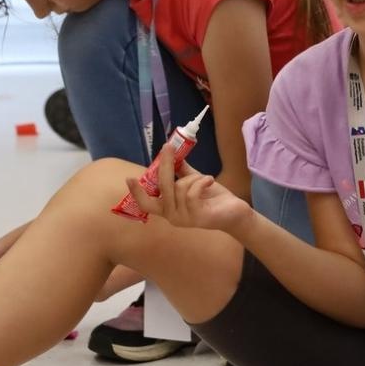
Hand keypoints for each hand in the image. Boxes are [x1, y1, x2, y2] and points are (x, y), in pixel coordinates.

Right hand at [126, 155, 253, 232]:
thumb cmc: (213, 198)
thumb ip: (182, 172)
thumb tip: (172, 155)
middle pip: (162, 188)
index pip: (146, 203)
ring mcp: (184, 219)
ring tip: (205, 179)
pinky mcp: (197, 218)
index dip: (137, 192)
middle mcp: (172, 216)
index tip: (129, 178)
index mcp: (168, 208)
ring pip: (179, 187)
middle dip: (165, 165)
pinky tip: (210, 180)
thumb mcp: (195, 182)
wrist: (235, 212)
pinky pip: (192, 193)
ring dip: (193, 178)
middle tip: (167, 147)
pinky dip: (201, 182)